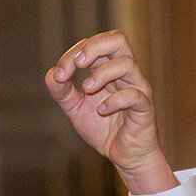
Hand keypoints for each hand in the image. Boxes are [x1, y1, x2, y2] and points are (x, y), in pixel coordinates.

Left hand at [45, 30, 178, 194]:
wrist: (123, 156)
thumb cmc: (103, 128)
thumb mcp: (76, 110)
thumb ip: (63, 93)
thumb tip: (51, 74)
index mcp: (110, 70)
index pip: (96, 44)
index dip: (75, 53)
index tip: (59, 74)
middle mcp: (126, 74)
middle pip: (118, 40)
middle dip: (93, 47)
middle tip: (77, 65)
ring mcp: (138, 89)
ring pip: (127, 64)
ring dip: (101, 73)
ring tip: (86, 89)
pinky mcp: (145, 109)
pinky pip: (134, 95)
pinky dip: (115, 100)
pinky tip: (101, 110)